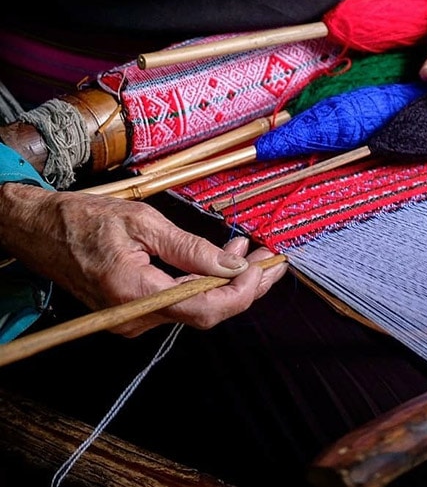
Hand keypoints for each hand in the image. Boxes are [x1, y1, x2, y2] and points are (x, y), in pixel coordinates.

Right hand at [0, 183, 287, 336]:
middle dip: (245, 287)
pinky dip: (206, 283)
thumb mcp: (144, 223)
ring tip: (249, 253)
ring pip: (196, 309)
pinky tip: (221, 263)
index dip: (244, 290)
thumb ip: (190, 248)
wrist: (40, 231)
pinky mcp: (133, 312)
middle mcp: (135, 318)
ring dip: (228, 283)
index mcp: (136, 294)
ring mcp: (133, 319)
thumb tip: (231, 264)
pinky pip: (180, 304)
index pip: (205, 308)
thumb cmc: (85, 220)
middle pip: (207, 313)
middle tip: (270, 259)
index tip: (267, 265)